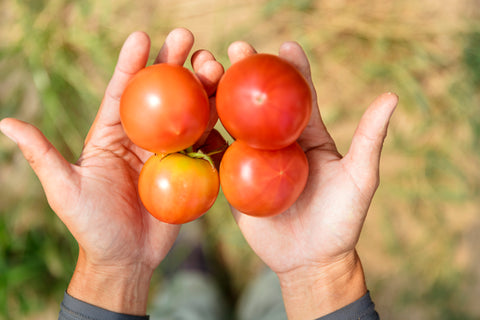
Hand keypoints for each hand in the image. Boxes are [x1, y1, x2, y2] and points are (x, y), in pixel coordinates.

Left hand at [0, 28, 222, 314]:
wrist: (126, 259)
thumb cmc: (91, 226)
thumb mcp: (64, 190)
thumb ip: (42, 156)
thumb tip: (7, 122)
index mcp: (111, 135)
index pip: (121, 93)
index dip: (130, 64)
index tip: (141, 36)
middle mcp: (141, 137)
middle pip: (160, 94)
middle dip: (173, 63)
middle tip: (187, 37)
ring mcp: (167, 152)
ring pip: (187, 112)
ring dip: (201, 87)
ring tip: (214, 67)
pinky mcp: (188, 169)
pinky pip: (204, 141)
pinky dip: (216, 122)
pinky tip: (228, 104)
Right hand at [226, 41, 397, 318]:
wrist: (311, 260)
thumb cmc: (341, 220)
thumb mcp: (360, 178)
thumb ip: (370, 139)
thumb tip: (390, 96)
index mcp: (308, 137)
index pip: (299, 96)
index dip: (293, 69)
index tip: (284, 45)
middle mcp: (278, 143)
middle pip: (260, 102)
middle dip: (248, 73)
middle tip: (238, 50)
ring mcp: (253, 161)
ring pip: (234, 121)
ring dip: (221, 95)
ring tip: (207, 71)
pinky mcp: (234, 180)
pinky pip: (218, 154)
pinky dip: (205, 134)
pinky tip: (192, 115)